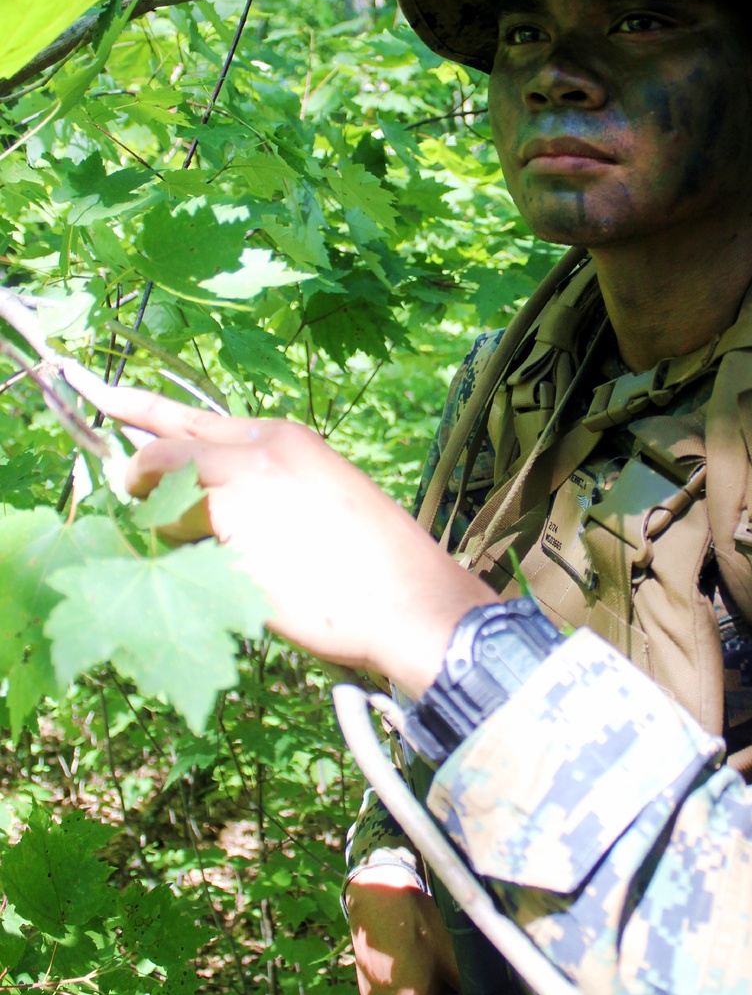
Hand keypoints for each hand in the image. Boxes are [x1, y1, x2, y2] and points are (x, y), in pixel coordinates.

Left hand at [74, 376, 493, 695]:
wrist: (412, 602)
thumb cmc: (374, 565)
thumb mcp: (317, 501)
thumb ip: (257, 491)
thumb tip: (197, 506)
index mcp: (282, 437)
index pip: (192, 417)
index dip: (139, 409)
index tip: (96, 391)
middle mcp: (257, 448)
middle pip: (166, 447)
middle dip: (134, 468)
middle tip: (109, 469)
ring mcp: (241, 485)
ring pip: (168, 499)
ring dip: (171, 535)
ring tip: (225, 569)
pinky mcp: (230, 530)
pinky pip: (181, 546)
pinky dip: (189, 567)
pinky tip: (234, 586)